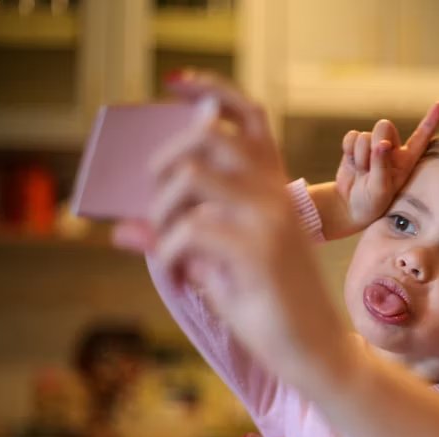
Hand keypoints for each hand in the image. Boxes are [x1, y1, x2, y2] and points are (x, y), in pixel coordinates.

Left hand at [116, 70, 351, 379]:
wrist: (315, 351)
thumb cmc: (272, 308)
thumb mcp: (223, 266)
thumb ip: (182, 237)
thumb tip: (122, 227)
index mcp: (277, 190)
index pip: (250, 118)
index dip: (212, 91)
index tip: (177, 83)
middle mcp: (276, 194)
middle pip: (204, 138)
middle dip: (162, 164)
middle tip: (158, 204)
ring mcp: (269, 219)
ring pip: (189, 178)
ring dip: (162, 212)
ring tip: (170, 247)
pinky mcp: (258, 250)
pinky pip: (187, 231)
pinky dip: (169, 255)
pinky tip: (183, 277)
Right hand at [335, 102, 438, 232]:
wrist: (350, 206)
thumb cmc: (372, 202)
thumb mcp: (380, 189)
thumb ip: (382, 166)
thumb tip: (382, 144)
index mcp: (406, 159)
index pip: (421, 136)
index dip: (431, 119)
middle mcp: (392, 149)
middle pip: (384, 126)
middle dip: (375, 142)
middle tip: (371, 164)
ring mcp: (373, 146)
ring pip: (365, 135)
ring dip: (360, 154)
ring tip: (362, 172)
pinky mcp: (356, 146)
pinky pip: (351, 136)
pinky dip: (348, 150)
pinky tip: (352, 164)